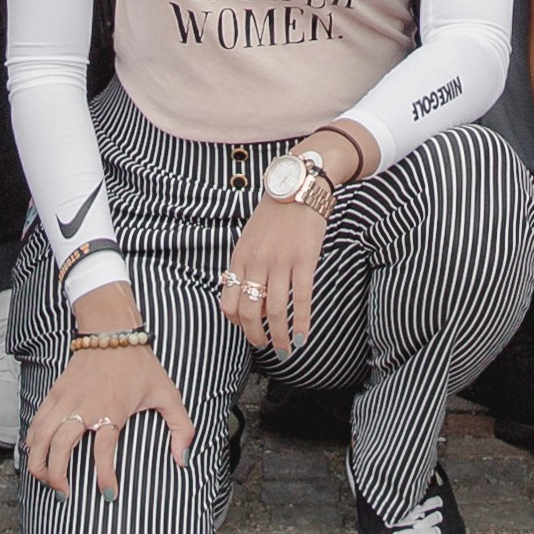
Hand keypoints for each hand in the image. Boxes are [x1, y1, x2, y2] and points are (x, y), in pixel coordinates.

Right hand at [23, 328, 200, 493]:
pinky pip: (35, 422)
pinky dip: (31, 442)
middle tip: (65, 493)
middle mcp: (84, 406)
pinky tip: (36, 455)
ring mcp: (65, 399)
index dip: (105, 477)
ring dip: (38, 463)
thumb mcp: (168, 394)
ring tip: (46, 480)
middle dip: (57, 476)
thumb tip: (182, 459)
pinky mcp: (54, 393)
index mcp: (112, 409)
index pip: (103, 451)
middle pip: (59, 447)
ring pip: (40, 437)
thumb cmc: (141, 365)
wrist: (112, 331)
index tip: (108, 494)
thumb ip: (181, 427)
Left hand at [221, 188, 334, 366]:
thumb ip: (246, 263)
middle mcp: (257, 262)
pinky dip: (302, 323)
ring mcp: (281, 261)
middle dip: (256, 336)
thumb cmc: (275, 213)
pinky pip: (301, 299)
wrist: (298, 185)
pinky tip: (304, 336)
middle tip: (266, 346)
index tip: (249, 330)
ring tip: (287, 348)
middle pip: (249, 312)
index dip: (237, 324)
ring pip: (275, 310)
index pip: (228, 302)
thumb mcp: (250, 237)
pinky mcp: (304, 259)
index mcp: (240, 257)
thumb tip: (245, 293)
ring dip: (280, 336)